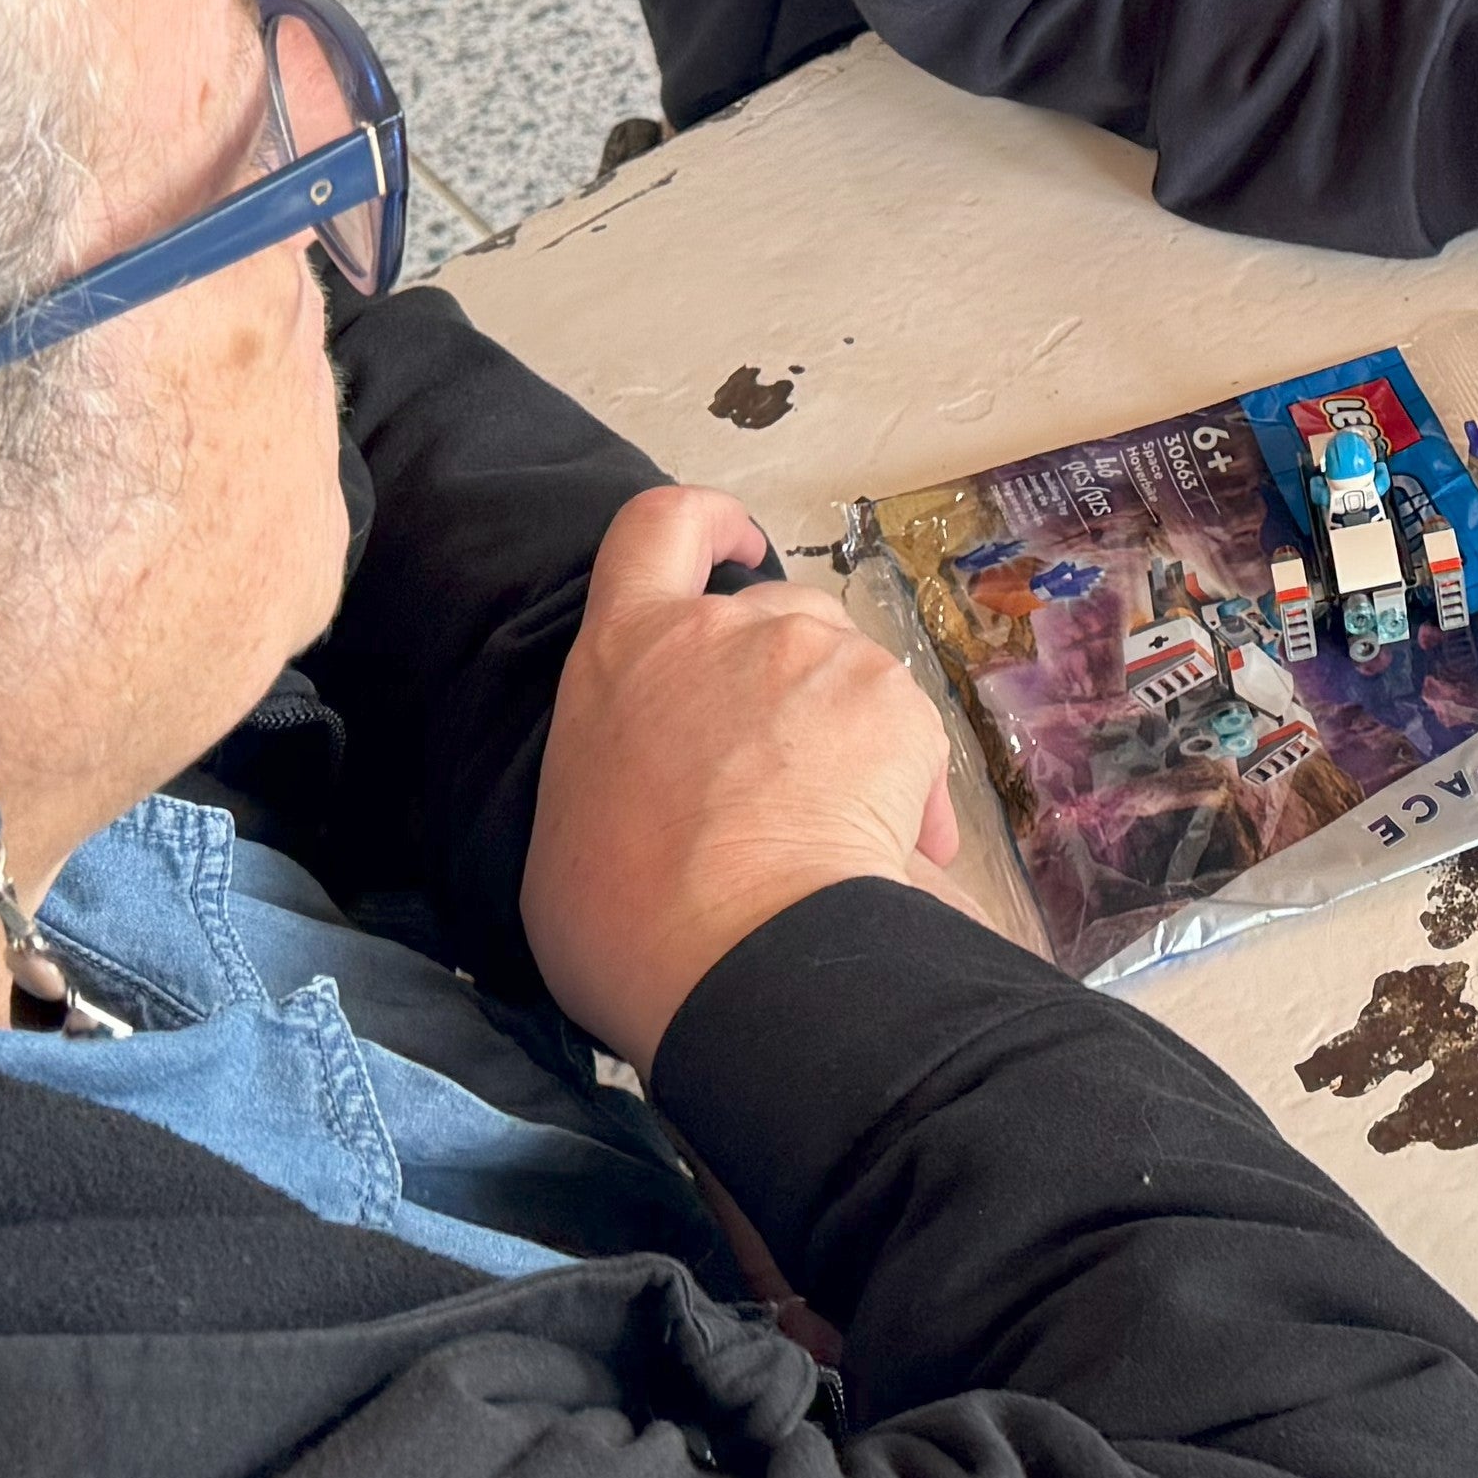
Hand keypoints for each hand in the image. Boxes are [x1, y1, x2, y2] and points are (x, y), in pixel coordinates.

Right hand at [519, 485, 969, 1068]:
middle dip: (788, 670)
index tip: (736, 547)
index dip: (706, 524)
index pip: (657, 527)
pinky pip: (908, 727)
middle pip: (775, 609)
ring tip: (835, 827)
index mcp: (626, 649)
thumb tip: (654, 789)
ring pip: (846, 666)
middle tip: (783, 767)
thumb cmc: (626, 922)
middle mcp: (724, 630)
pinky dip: (906, 781)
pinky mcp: (893, 699)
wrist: (738, 952)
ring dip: (847, 727)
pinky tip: (885, 849)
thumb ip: (620, 765)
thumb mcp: (570, 830)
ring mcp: (815, 656)